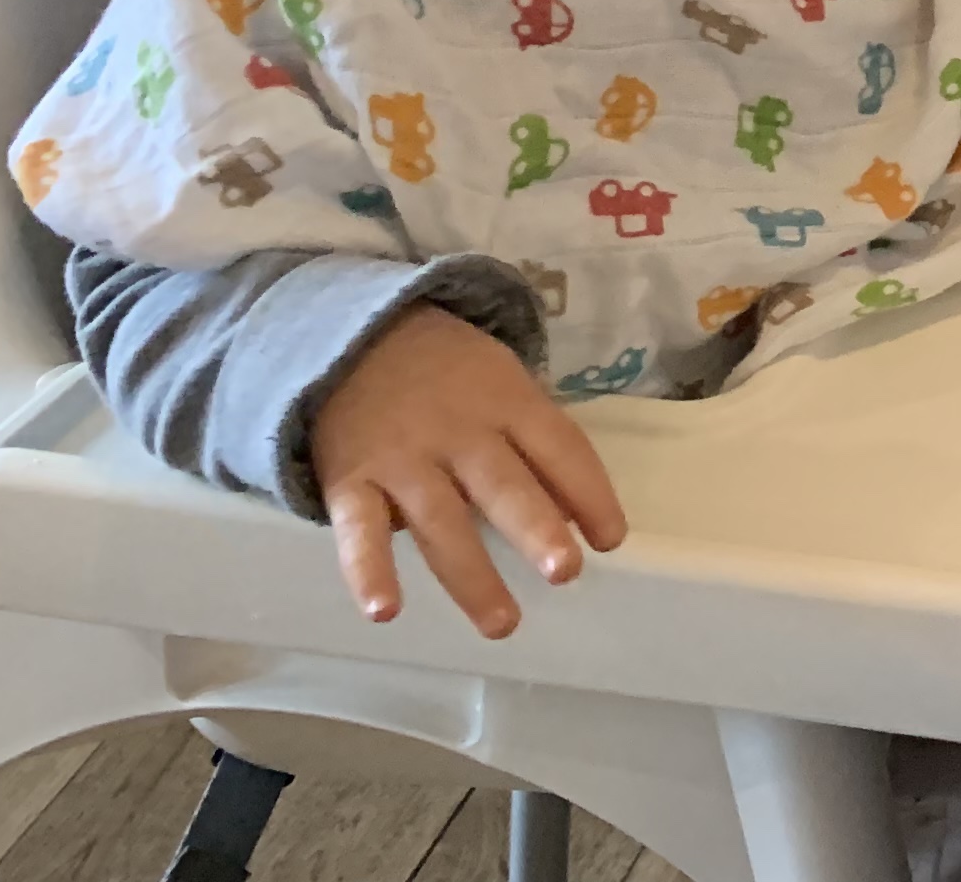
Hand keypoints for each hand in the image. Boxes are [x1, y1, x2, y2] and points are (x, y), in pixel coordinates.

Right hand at [308, 302, 625, 638]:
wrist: (355, 336)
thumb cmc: (448, 373)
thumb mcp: (503, 383)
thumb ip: (537, 442)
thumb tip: (581, 511)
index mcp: (507, 402)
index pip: (560, 447)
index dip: (590, 492)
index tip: (612, 540)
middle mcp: (459, 433)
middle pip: (504, 485)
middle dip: (536, 529)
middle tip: (566, 573)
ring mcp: (403, 460)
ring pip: (440, 521)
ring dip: (471, 576)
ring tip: (502, 623)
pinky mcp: (348, 482)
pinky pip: (358, 531)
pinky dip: (367, 571)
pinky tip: (384, 611)